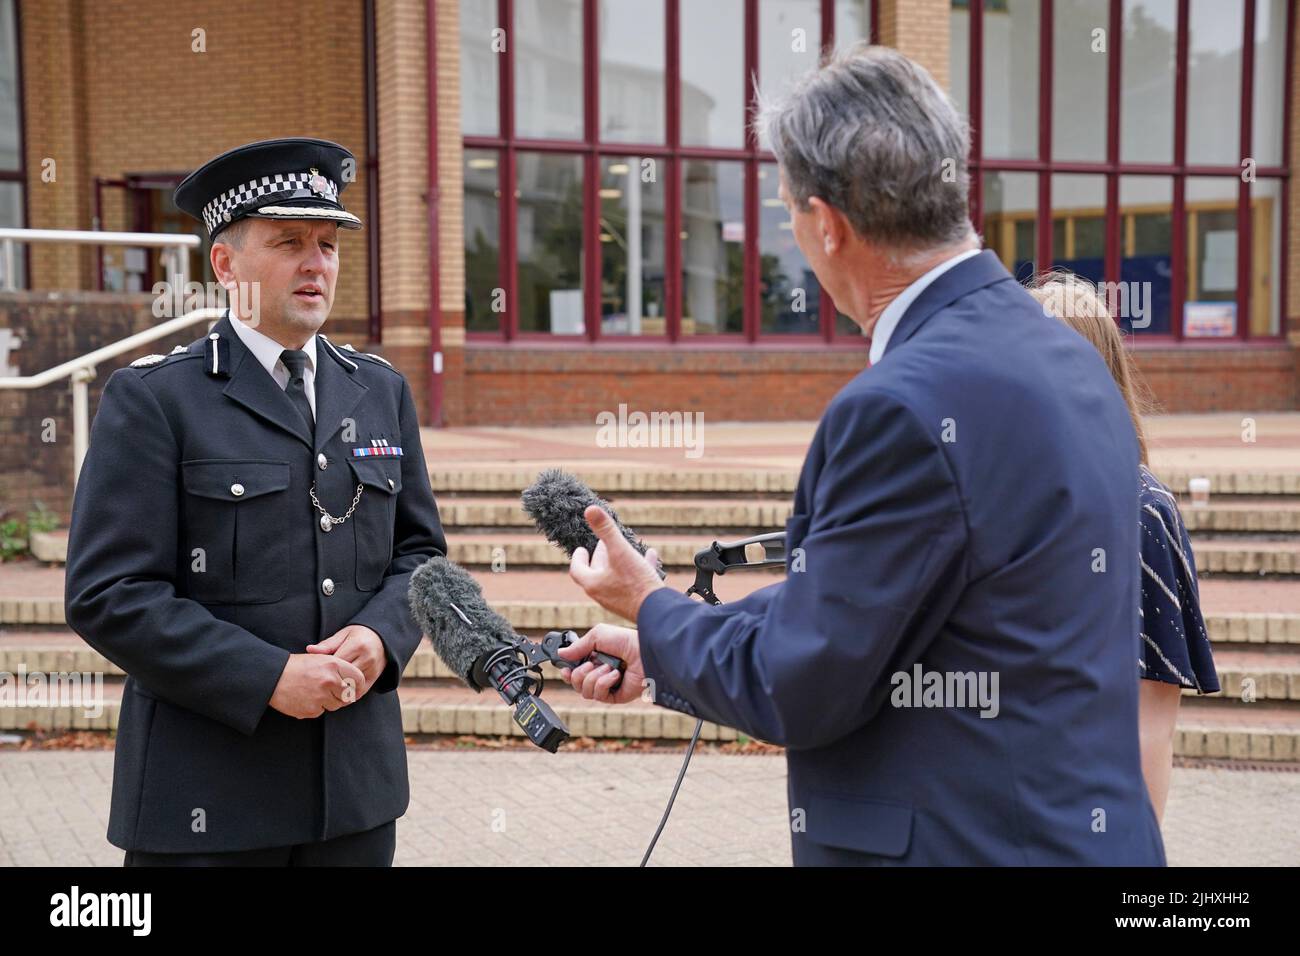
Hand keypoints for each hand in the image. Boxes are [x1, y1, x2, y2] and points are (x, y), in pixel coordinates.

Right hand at [269, 653, 366, 718]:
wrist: (272, 677)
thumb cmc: (296, 666)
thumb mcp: (319, 659)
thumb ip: (338, 669)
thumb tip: (354, 684)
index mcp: (333, 664)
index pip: (358, 678)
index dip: (358, 685)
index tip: (355, 688)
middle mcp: (330, 680)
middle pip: (349, 695)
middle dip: (342, 695)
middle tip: (331, 691)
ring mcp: (321, 696)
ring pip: (336, 705)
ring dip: (328, 702)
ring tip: (313, 691)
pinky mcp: (312, 710)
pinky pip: (321, 711)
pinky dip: (315, 707)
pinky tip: (304, 697)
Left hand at [306, 624, 387, 699]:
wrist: (382, 639)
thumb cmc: (359, 635)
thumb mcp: (343, 635)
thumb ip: (327, 644)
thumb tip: (309, 649)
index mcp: (357, 646)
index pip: (335, 663)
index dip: (324, 668)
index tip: (316, 670)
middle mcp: (367, 658)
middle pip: (343, 676)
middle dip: (330, 680)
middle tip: (318, 683)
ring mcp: (372, 670)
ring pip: (350, 686)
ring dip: (338, 689)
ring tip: (327, 689)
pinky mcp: (374, 678)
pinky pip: (359, 692)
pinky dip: (348, 694)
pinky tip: (339, 693)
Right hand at [555, 623, 645, 704]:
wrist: (644, 652)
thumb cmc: (625, 641)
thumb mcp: (597, 635)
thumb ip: (578, 646)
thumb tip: (561, 654)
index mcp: (595, 659)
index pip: (574, 671)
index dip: (567, 672)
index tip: (565, 669)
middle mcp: (599, 673)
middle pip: (575, 683)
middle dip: (579, 674)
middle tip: (590, 664)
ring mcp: (607, 686)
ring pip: (585, 691)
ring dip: (594, 677)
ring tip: (608, 667)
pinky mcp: (615, 696)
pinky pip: (599, 696)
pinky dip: (604, 683)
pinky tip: (615, 675)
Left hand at [568, 505, 665, 622]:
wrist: (657, 610)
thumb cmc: (636, 582)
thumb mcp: (620, 550)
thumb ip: (605, 530)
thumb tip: (590, 509)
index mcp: (594, 584)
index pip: (577, 570)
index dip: (577, 558)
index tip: (580, 549)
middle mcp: (603, 595)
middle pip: (595, 574)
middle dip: (599, 557)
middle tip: (603, 545)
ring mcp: (618, 601)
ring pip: (614, 579)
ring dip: (618, 562)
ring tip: (624, 549)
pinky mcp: (634, 604)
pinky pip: (632, 584)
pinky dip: (637, 569)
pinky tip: (650, 557)